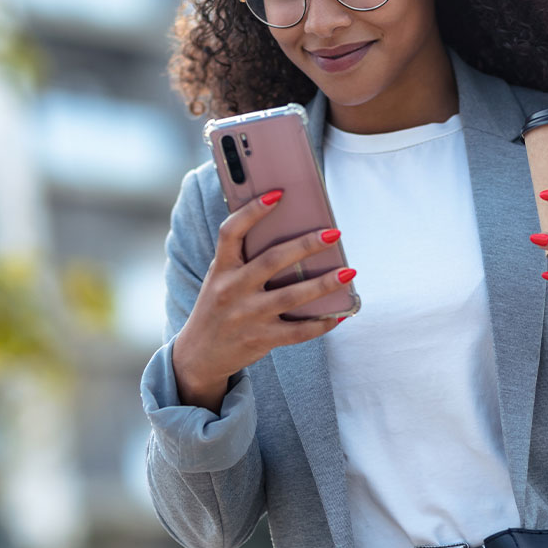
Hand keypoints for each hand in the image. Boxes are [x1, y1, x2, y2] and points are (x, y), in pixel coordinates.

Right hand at [172, 190, 353, 410]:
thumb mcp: (221, 278)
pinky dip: (321, 324)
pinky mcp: (261, 339)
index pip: (231, 232)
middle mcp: (232, 290)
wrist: (199, 354)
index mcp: (221, 268)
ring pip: (291, 296)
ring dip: (324, 284)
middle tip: (333, 233)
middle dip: (305, 245)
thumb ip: (244, 258)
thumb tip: (291, 234)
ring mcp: (246, 316)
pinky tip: (339, 314)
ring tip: (349, 272)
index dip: (252, 211)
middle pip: (272, 261)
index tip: (278, 194)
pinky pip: (298, 332)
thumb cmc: (219, 306)